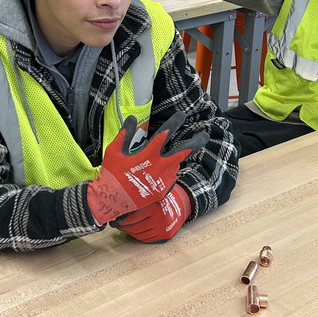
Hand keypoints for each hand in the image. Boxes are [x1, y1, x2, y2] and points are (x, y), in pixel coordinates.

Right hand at [86, 112, 207, 223]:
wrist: (112, 201)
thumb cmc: (112, 174)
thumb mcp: (114, 151)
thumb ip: (125, 134)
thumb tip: (132, 119)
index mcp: (148, 154)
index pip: (164, 134)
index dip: (174, 123)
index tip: (182, 115)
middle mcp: (159, 166)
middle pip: (182, 152)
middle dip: (195, 143)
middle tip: (205, 136)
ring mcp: (163, 180)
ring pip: (174, 164)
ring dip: (172, 160)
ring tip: (158, 162)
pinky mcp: (162, 190)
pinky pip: (169, 177)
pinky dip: (166, 173)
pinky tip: (154, 175)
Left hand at [115, 184, 191, 242]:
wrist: (180, 206)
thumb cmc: (161, 199)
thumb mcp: (151, 197)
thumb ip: (138, 202)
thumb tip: (119, 208)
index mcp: (154, 207)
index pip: (133, 217)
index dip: (123, 220)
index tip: (115, 219)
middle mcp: (159, 219)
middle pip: (136, 228)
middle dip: (124, 227)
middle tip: (118, 225)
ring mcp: (163, 229)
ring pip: (140, 235)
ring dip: (130, 232)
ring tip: (125, 228)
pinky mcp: (165, 236)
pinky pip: (147, 239)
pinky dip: (138, 236)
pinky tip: (134, 232)